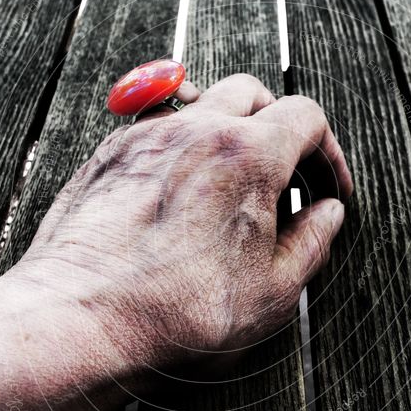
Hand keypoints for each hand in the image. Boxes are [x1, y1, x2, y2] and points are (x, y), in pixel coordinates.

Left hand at [11, 73, 353, 385]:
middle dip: (278, 126)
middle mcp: (198, 128)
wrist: (82, 317)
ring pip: (202, 101)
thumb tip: (328, 213)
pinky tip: (182, 189)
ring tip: (231, 179)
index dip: (327, 152)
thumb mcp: (271, 292)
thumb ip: (311, 243)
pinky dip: (182, 143)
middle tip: (283, 175)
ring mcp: (148, 135)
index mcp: (249, 155)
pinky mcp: (110, 152)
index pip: (305, 116)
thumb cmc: (179, 312)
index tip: (327, 188)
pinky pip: (157, 125)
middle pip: (253, 93)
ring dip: (228, 128)